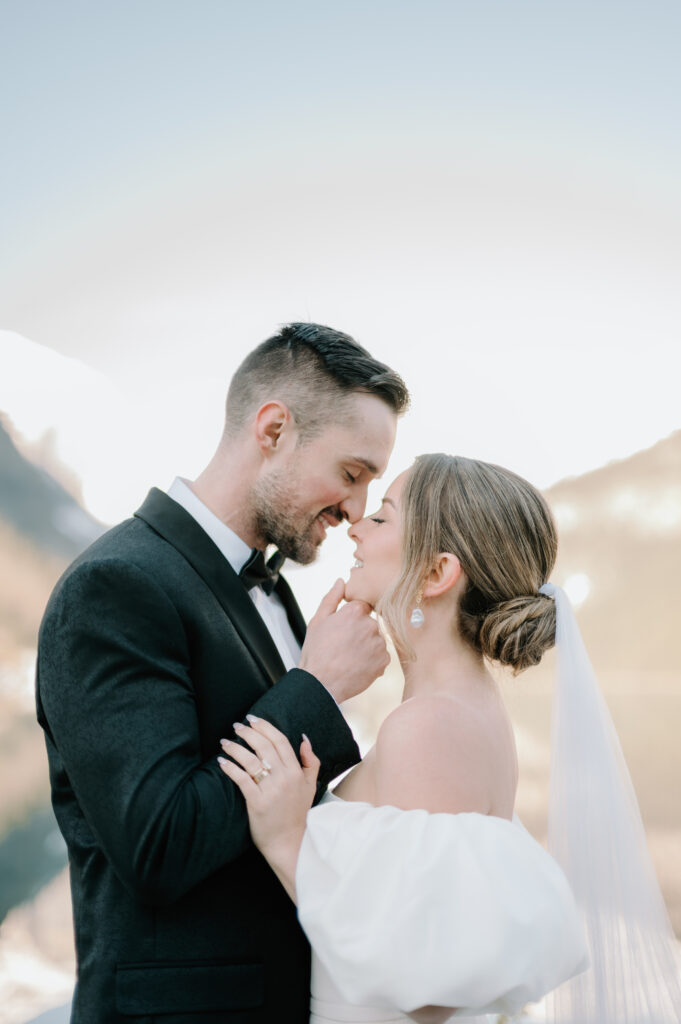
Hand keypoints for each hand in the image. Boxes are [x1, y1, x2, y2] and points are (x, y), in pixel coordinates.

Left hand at [217, 716, 319, 897]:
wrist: (290, 842)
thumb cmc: (297, 813)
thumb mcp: (311, 785)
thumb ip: (311, 761)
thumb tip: (304, 738)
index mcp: (297, 772)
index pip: (280, 741)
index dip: (266, 727)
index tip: (253, 719)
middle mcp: (285, 778)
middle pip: (264, 747)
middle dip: (248, 732)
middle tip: (237, 725)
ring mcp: (271, 790)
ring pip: (251, 761)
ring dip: (236, 748)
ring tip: (225, 742)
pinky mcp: (257, 803)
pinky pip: (242, 779)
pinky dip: (231, 768)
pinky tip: (222, 762)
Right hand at [299, 579, 389, 702]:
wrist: (322, 683)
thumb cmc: (317, 653)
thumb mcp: (318, 621)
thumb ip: (332, 598)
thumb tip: (341, 581)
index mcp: (354, 612)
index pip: (362, 607)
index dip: (352, 618)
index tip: (344, 629)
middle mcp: (370, 625)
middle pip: (370, 623)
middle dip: (360, 632)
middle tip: (344, 646)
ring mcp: (379, 643)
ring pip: (376, 640)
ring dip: (367, 646)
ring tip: (349, 657)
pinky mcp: (384, 660)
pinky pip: (381, 656)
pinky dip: (372, 660)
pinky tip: (357, 665)